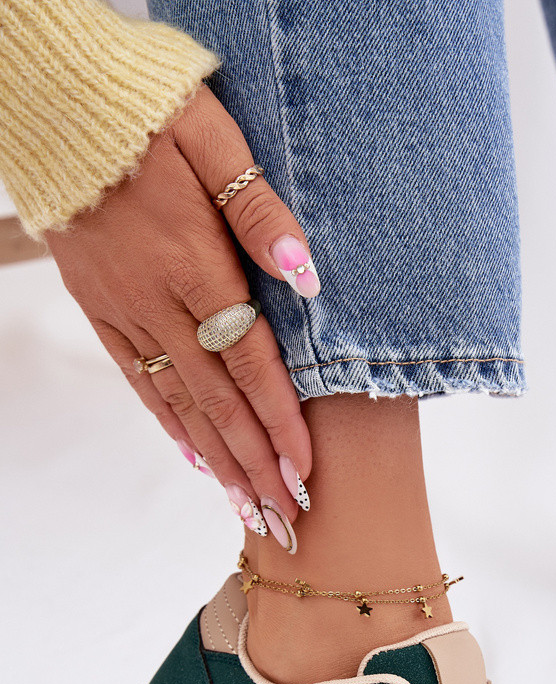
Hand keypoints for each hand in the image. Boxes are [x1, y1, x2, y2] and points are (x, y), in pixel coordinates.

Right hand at [45, 83, 316, 537]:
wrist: (58, 103)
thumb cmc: (147, 111)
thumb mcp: (213, 139)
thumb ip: (260, 212)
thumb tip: (308, 275)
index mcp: (193, 263)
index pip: (248, 363)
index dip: (280, 422)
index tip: (305, 473)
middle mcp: (156, 300)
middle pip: (217, 402)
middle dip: (255, 466)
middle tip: (284, 519)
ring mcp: (122, 310)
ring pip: (177, 402)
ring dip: (216, 461)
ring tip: (246, 509)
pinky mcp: (98, 307)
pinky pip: (137, 379)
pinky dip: (167, 424)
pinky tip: (193, 458)